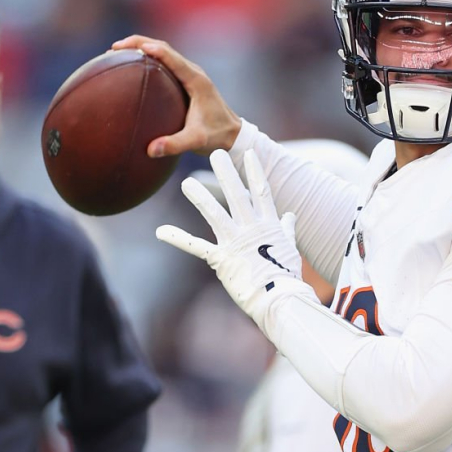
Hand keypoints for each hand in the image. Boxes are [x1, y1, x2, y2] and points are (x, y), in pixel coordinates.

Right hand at [110, 35, 242, 156]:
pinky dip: (146, 61)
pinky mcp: (185, 81)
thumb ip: (175, 145)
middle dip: (138, 43)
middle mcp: (192, 72)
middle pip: (163, 47)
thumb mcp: (197, 141)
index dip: (150, 49)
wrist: (233, 135)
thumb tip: (150, 150)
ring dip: (140, 49)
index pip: (171, 57)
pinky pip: (164, 64)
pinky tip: (130, 71)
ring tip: (116, 54)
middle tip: (113, 49)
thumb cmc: (217, 136)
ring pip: (163, 53)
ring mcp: (189, 75)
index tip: (128, 49)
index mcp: (196, 80)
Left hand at [157, 150, 313, 330]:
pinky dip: (177, 239)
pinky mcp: (221, 259)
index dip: (255, 171)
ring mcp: (235, 243)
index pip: (261, 191)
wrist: (279, 299)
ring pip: (215, 214)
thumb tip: (291, 215)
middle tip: (215, 153)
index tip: (249, 151)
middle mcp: (251, 229)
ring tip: (186, 182)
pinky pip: (196, 246)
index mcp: (268, 225)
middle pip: (237, 195)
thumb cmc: (286, 276)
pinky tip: (160, 232)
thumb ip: (287, 229)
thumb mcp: (289, 248)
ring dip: (200, 197)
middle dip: (226, 173)